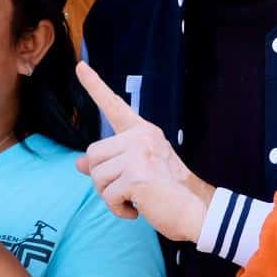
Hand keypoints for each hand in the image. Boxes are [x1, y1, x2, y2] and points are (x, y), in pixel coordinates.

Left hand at [75, 63, 210, 242]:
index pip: (114, 106)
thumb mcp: (138, 171)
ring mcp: (138, 155)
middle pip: (93, 154)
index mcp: (142, 132)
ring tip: (135, 199)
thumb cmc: (169, 192)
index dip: (94, 86)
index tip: (81, 66)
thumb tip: (79, 163)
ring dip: (110, 196)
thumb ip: (110, 163)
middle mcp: (140, 137)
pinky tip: (138, 209)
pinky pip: (108, 196)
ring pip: (97, 176)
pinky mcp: (135, 176)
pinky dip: (119, 209)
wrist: (196, 211)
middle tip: (127, 190)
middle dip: (102, 179)